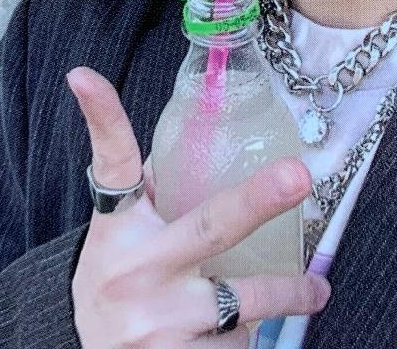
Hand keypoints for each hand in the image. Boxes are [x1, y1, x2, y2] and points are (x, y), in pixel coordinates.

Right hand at [66, 65, 329, 347]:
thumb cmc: (117, 286)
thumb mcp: (123, 239)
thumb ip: (154, 193)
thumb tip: (200, 135)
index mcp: (120, 228)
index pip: (112, 163)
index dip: (101, 116)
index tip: (84, 76)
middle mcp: (137, 269)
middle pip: (209, 225)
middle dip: (258, 199)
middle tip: (298, 177)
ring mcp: (158, 321)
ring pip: (246, 298)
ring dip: (288, 294)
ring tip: (312, 291)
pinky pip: (239, 345)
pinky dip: (249, 339)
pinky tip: (239, 337)